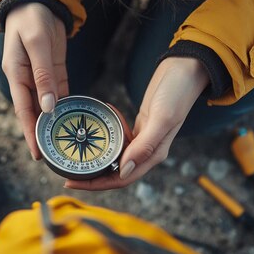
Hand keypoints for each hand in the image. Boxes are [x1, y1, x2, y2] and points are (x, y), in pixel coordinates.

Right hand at [3, 3, 67, 159]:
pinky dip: (65, 107)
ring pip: (48, 108)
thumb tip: (48, 106)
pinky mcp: (54, 72)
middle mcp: (27, 81)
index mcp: (17, 76)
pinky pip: (60, 94)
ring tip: (64, 145)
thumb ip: (42, 75)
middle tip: (53, 159)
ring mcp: (40, 78)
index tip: (37, 155)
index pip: (24, 112)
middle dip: (42, 136)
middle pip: (34, 114)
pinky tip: (74, 119)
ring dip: (55, 125)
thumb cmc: (31, 20)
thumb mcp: (37, 45)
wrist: (37, 2)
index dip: (30, 134)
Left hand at [65, 57, 209, 189]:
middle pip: (115, 172)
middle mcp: (148, 150)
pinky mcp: (140, 126)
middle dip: (91, 176)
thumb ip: (145, 145)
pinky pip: (118, 139)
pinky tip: (94, 131)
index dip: (97, 184)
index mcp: (154, 154)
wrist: (186, 69)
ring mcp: (143, 138)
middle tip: (66, 173)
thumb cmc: (177, 92)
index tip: (73, 181)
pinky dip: (105, 138)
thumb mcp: (162, 118)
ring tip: (74, 157)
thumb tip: (124, 170)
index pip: (122, 179)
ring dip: (97, 158)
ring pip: (115, 156)